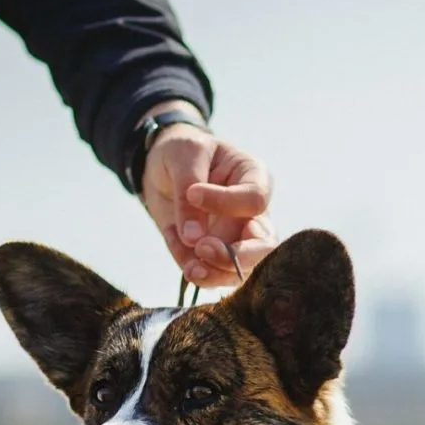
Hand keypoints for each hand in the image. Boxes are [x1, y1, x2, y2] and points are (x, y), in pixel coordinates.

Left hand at [139, 102, 274, 287]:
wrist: (160, 167)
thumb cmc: (181, 151)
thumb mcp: (183, 156)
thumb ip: (188, 192)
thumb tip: (194, 239)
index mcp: (254, 178)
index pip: (255, 200)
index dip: (226, 202)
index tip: (192, 193)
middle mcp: (254, 214)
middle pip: (264, 246)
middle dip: (235, 256)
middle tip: (202, 249)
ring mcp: (238, 238)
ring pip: (242, 270)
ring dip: (215, 273)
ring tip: (190, 269)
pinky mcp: (216, 255)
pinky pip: (212, 274)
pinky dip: (192, 268)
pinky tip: (175, 244)